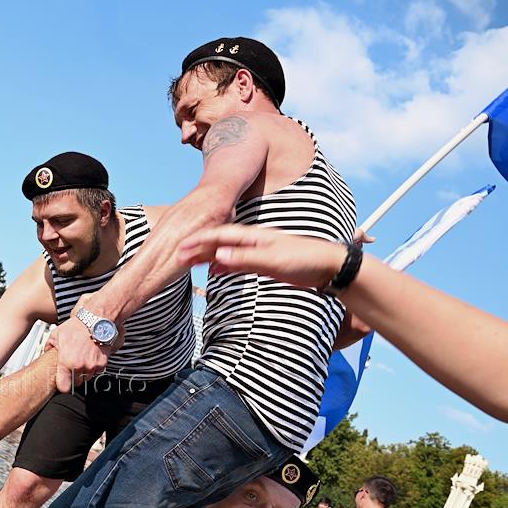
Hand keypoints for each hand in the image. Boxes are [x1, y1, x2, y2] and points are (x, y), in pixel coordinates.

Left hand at [50, 316, 111, 392]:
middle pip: (76, 382)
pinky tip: (91, 355)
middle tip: (74, 365)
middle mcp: (79, 366)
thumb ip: (49, 345)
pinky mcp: (102, 363)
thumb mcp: (56, 334)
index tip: (64, 384)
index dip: (63, 386)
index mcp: (66, 362)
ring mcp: (92, 366)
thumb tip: (46, 350)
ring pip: (87, 377)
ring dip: (85, 371)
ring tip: (83, 357)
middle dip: (74, 376)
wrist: (95, 321)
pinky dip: (94, 365)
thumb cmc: (77, 326)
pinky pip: (97, 370)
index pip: (64, 386)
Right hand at [176, 225, 346, 287]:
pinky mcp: (262, 263)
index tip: (181, 246)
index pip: (220, 235)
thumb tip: (219, 255)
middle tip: (177, 256)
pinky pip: (235, 263)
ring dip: (207, 257)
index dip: (199, 240)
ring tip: (188, 263)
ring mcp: (257, 251)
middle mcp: (253, 241)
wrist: (329, 268)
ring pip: (225, 253)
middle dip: (198, 248)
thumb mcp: (273, 260)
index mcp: (254, 236)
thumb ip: (245, 258)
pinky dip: (222, 266)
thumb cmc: (305, 260)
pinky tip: (213, 272)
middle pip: (219, 243)